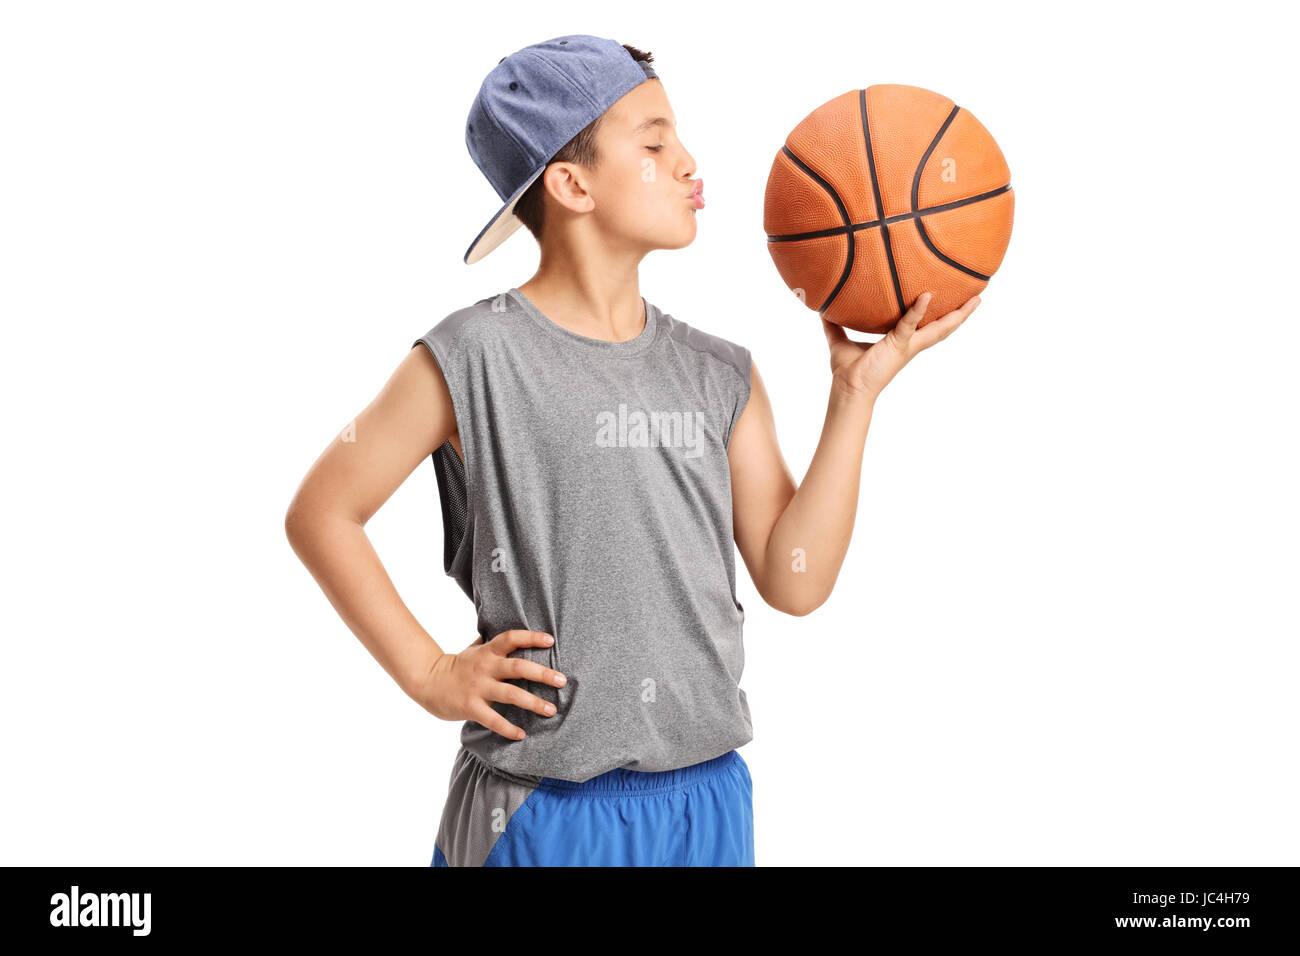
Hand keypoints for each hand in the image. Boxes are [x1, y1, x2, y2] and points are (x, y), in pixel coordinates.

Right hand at [411, 629, 566, 740]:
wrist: (427, 681)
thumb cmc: (456, 665)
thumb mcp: (473, 649)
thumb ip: (491, 642)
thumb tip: (512, 634)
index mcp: (488, 652)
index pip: (511, 638)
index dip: (531, 637)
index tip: (551, 640)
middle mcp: (485, 667)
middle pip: (518, 667)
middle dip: (542, 674)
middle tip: (562, 681)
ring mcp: (478, 687)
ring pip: (511, 694)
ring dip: (533, 703)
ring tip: (551, 710)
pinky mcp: (470, 707)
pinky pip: (493, 719)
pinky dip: (508, 728)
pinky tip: (521, 734)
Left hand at [822, 291, 980, 399]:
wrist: (847, 389)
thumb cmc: (847, 371)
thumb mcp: (840, 341)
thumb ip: (834, 325)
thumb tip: (822, 309)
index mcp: (901, 342)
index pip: (926, 325)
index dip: (940, 314)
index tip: (951, 299)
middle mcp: (910, 345)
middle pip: (942, 328)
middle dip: (961, 314)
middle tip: (977, 297)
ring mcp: (907, 346)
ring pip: (938, 328)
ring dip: (957, 315)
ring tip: (975, 299)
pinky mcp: (897, 346)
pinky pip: (909, 325)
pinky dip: (917, 310)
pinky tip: (926, 296)